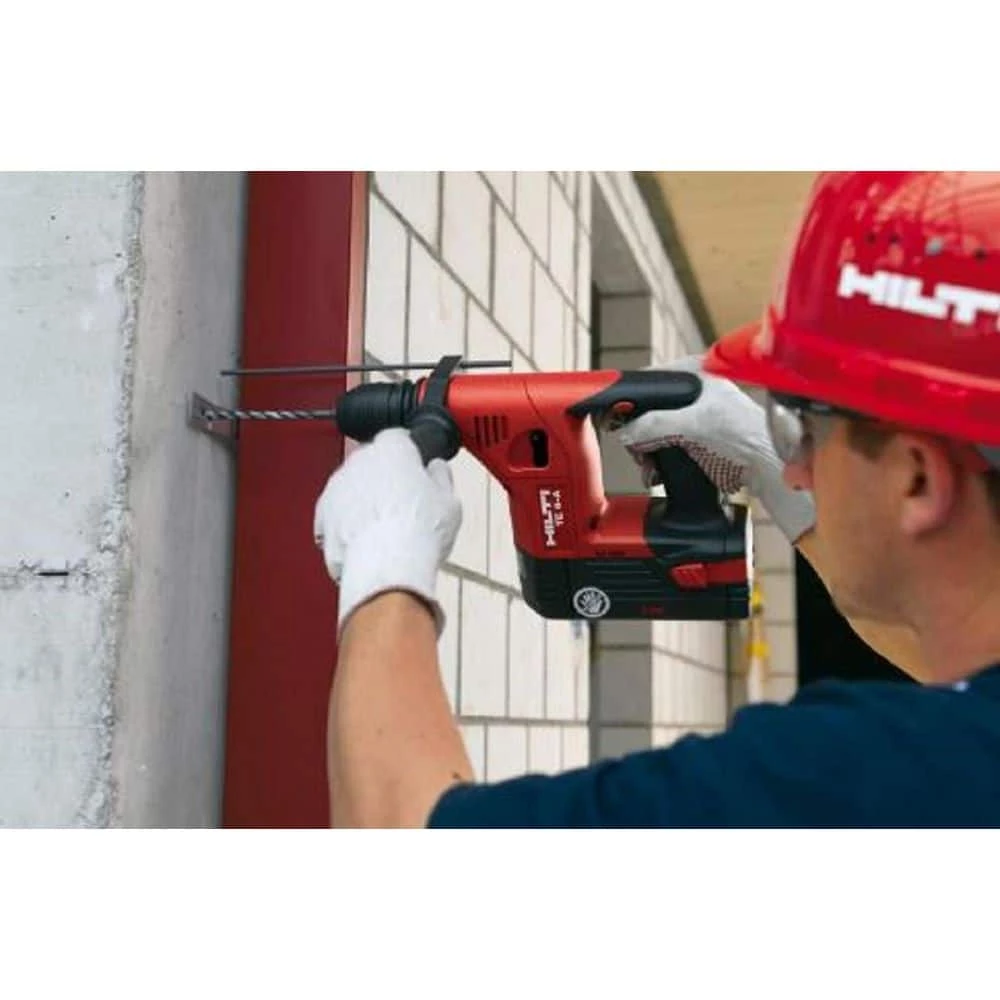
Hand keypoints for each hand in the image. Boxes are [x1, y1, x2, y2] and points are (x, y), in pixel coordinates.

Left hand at [313, 428, 461, 636]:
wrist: (387, 566)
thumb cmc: (416, 533)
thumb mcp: (449, 501)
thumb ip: (440, 477)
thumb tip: (437, 471)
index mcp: (391, 449)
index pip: (398, 438)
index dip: (409, 454)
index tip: (416, 468)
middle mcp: (358, 462)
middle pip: (372, 464)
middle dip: (385, 480)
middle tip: (405, 505)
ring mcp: (336, 490)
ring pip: (352, 491)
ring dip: (364, 504)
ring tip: (387, 530)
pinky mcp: (323, 518)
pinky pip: (336, 517)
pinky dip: (347, 527)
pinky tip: (367, 542)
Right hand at [615, 354, 815, 542]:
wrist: (766, 467)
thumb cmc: (748, 434)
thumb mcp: (695, 423)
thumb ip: (656, 424)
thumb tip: (626, 430)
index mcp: (696, 373)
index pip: (652, 378)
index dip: (633, 395)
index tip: (617, 412)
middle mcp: (694, 393)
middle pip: (649, 408)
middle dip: (638, 431)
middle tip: (633, 446)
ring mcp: (694, 418)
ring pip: (654, 430)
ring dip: (645, 450)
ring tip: (646, 464)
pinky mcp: (695, 441)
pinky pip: (665, 447)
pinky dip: (656, 460)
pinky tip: (655, 471)